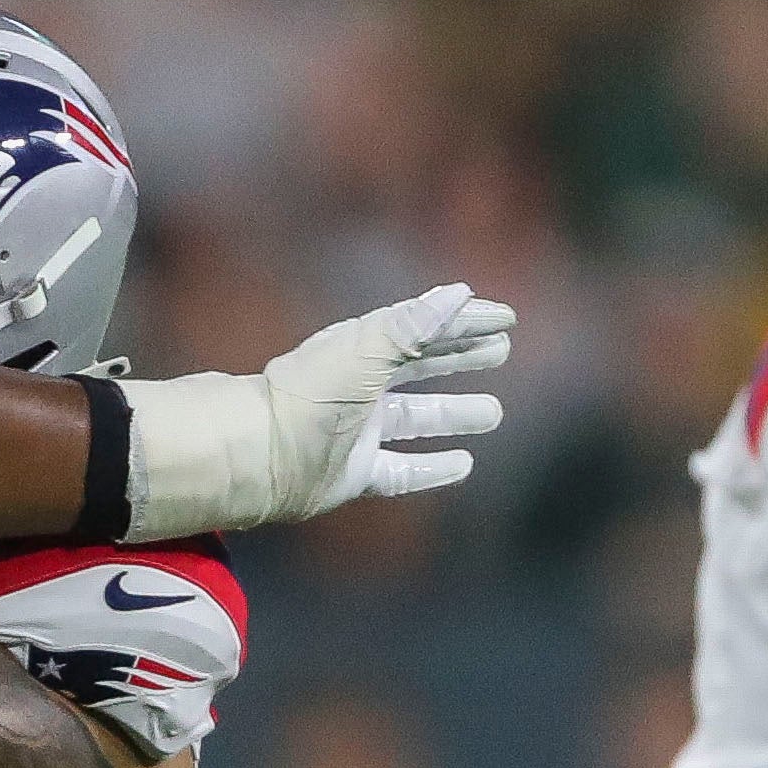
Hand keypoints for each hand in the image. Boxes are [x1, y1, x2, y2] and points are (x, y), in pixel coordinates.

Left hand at [297, 284, 514, 510]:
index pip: (423, 329)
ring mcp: (359, 433)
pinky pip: (402, 471)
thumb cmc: (312, 394)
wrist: (262, 454)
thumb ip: (415, 323)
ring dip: (454, 414)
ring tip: (492, 413)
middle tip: (501, 352)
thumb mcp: (367, 347)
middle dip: (461, 358)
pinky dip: (432, 469)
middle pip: (421, 368)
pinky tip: (463, 465)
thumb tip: (460, 293)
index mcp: (363, 349)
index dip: (464, 323)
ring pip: (417, 420)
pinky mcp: (355, 473)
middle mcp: (362, 388)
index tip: (505, 319)